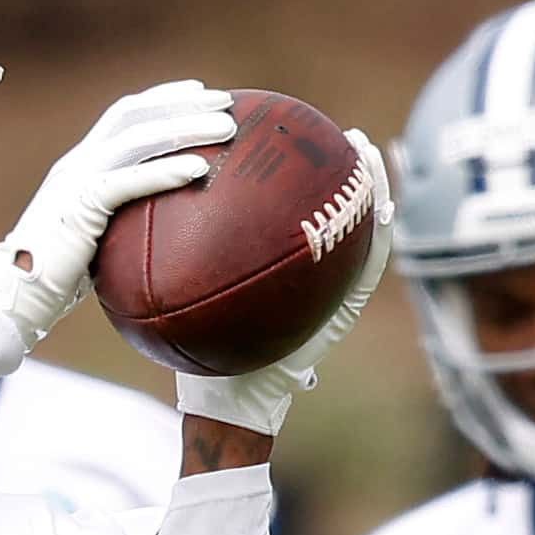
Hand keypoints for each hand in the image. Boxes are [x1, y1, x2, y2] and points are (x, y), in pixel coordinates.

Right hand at [0, 81, 235, 407]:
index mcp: (79, 167)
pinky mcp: (78, 206)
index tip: (199, 92)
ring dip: (184, 127)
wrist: (8, 297)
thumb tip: (158, 247)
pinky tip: (199, 169)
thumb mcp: (91, 249)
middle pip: (134, 113)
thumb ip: (120, 233)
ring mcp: (75, 181)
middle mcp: (76, 164)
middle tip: (226, 100)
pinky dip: (164, 171)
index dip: (162, 98)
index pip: (123, 117)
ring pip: (136, 137)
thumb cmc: (48, 284)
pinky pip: (128, 181)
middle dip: (182, 101)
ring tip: (225, 127)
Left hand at [175, 128, 394, 436]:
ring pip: (363, 232)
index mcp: (283, 264)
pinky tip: (382, 210)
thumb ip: (185, 258)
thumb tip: (152, 211)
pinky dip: (379, 238)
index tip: (298, 136)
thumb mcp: (191, 294)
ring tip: (372, 153)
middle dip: (348, 172)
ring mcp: (332, 289)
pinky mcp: (344, 311)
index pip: (300, 212)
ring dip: (374, 191)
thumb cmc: (204, 351)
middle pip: (338, 214)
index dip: (305, 177)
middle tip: (347, 135)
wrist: (228, 399)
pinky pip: (367, 269)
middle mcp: (312, 272)